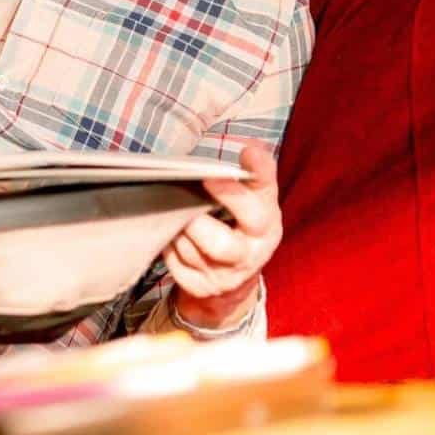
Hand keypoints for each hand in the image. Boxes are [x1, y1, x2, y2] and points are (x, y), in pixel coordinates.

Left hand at [165, 142, 281, 329]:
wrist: (237, 275)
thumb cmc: (244, 226)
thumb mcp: (258, 201)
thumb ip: (255, 175)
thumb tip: (253, 147)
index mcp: (265, 229)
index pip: (257, 210)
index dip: (242, 188)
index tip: (241, 156)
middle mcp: (247, 257)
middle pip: (220, 245)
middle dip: (197, 222)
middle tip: (184, 199)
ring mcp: (222, 276)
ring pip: (189, 251)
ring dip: (178, 228)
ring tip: (174, 210)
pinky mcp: (199, 287)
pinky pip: (174, 264)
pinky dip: (169, 245)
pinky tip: (172, 232)